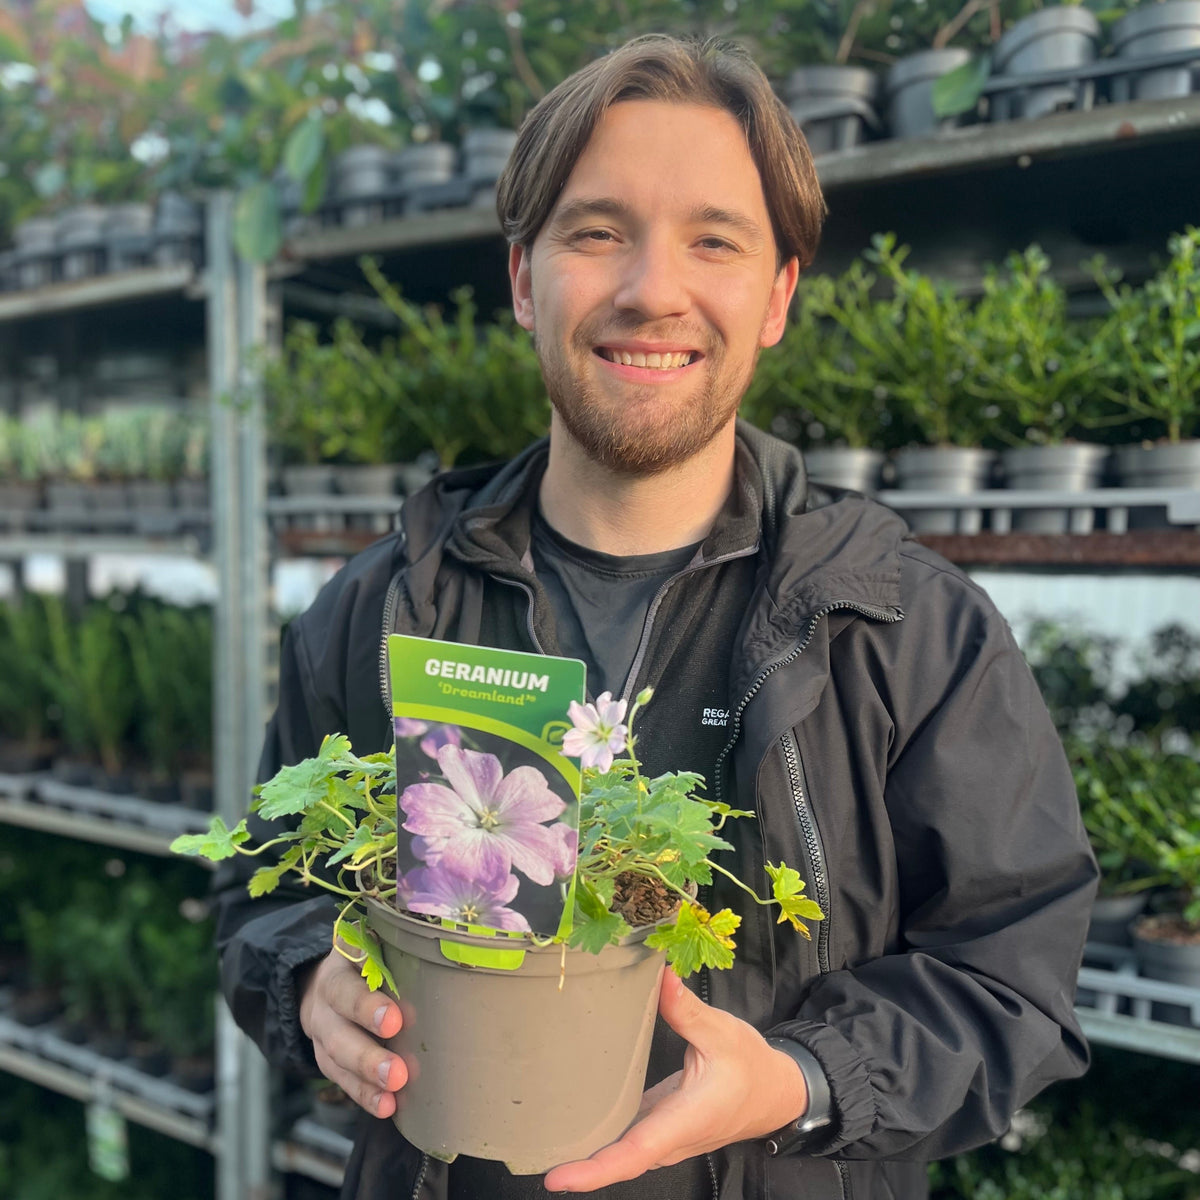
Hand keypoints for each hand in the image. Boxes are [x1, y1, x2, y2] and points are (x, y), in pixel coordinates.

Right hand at [298, 943, 406, 1118]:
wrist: (327, 985)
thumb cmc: (371, 964)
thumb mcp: (380, 947)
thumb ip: (403, 953)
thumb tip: (448, 960)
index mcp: (343, 962)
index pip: (350, 978)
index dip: (369, 1001)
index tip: (396, 1020)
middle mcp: (327, 995)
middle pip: (341, 1024)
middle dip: (368, 1050)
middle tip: (398, 1070)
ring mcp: (322, 1027)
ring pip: (337, 1054)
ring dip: (367, 1076)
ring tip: (394, 1089)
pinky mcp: (325, 1056)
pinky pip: (340, 1078)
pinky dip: (363, 1094)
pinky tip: (386, 1105)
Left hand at [542, 969, 808, 1191]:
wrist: (774, 1092)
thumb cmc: (750, 1066)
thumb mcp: (723, 1032)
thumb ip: (687, 1010)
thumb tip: (660, 978)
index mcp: (683, 1121)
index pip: (633, 1154)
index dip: (594, 1169)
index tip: (556, 1178)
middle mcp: (668, 1139)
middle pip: (617, 1160)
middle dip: (576, 1164)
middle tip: (529, 1149)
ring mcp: (663, 1137)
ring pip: (619, 1151)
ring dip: (584, 1150)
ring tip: (539, 1136)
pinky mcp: (659, 1125)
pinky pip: (625, 1138)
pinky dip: (598, 1135)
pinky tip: (572, 1115)